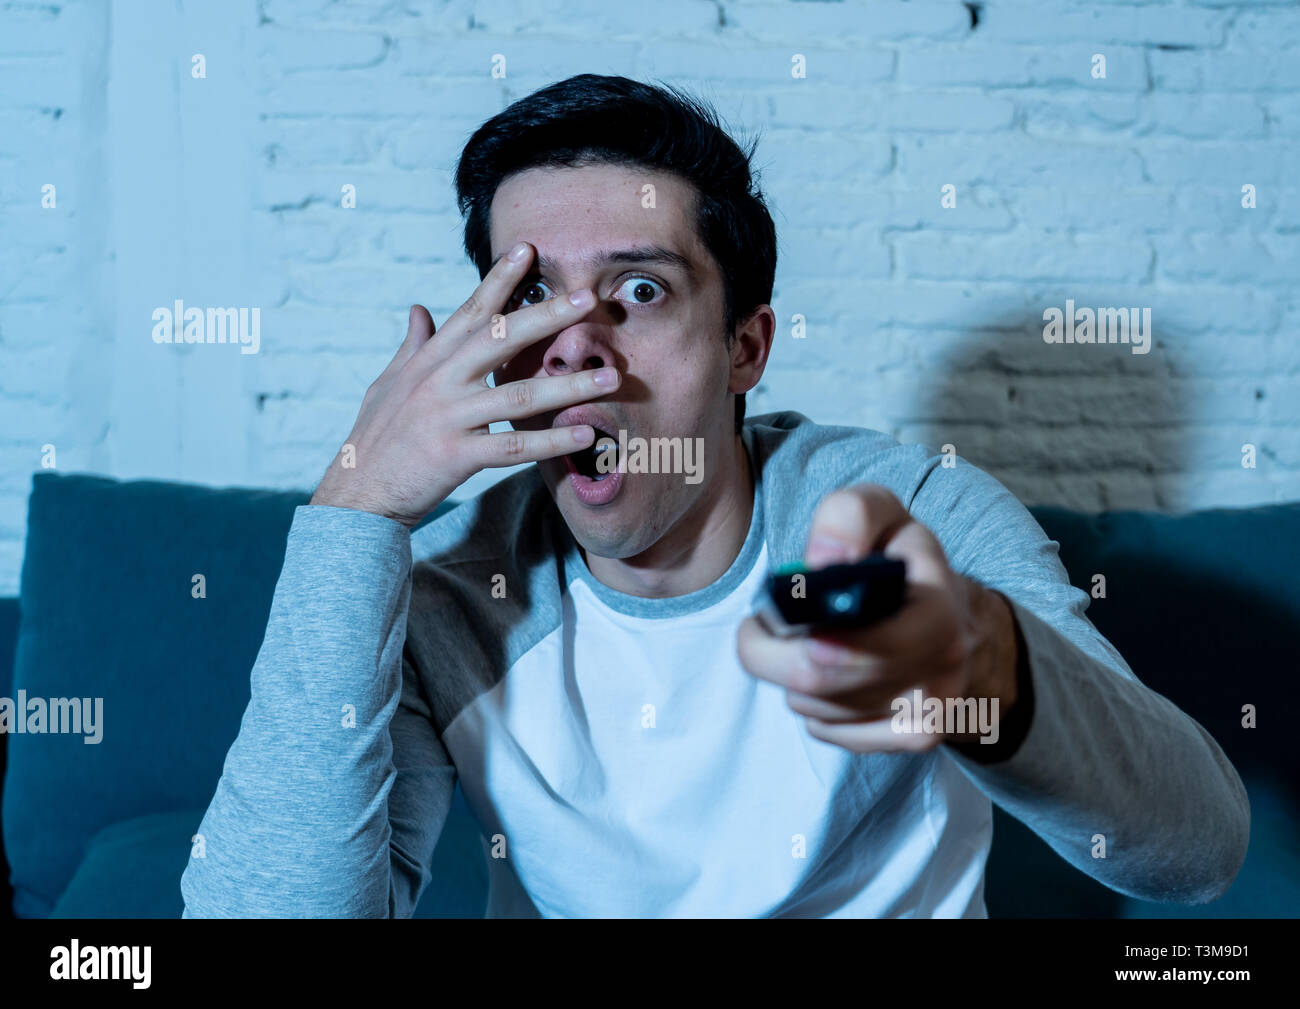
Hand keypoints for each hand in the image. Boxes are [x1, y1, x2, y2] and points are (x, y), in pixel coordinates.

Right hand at [311, 242, 619, 526]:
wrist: (357, 494)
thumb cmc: (375, 438)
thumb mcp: (388, 384)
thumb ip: (412, 346)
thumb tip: (418, 308)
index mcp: (428, 361)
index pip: (470, 312)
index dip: (499, 280)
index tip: (528, 250)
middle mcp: (439, 382)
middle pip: (500, 340)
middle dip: (547, 316)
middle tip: (587, 298)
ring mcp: (448, 418)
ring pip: (518, 396)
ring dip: (567, 385)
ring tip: (609, 376)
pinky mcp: (455, 456)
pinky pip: (513, 447)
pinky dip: (551, 441)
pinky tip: (586, 435)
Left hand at [736, 484, 1017, 752]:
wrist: (949, 610)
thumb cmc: (900, 558)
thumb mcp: (880, 512)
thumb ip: (849, 517)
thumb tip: (819, 562)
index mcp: (939, 613)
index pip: (865, 646)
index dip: (809, 636)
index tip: (772, 617)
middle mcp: (942, 671)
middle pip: (821, 682)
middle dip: (773, 652)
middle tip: (759, 625)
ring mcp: (929, 715)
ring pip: (817, 708)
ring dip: (790, 675)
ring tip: (800, 640)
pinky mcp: (909, 741)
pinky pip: (827, 731)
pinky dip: (809, 704)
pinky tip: (822, 675)